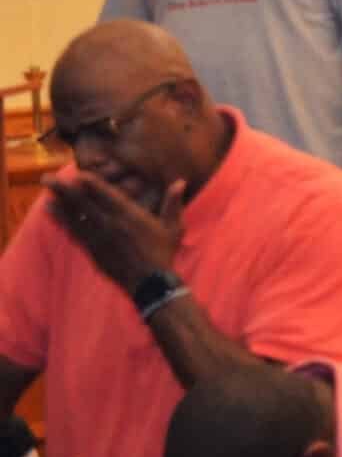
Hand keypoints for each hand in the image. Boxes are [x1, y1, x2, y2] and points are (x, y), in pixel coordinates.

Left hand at [44, 168, 184, 290]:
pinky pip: (73, 231)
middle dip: (64, 189)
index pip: (106, 195)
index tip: (77, 174)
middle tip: (47, 178)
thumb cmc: (163, 252)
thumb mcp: (174, 227)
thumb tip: (180, 182)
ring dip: (58, 201)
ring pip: (74, 215)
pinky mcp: (93, 249)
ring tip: (46, 189)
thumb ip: (173, 203)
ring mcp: (99, 237)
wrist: (151, 282)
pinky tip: (50, 211)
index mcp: (130, 215)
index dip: (90, 184)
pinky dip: (61, 219)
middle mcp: (111, 224)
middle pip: (83, 202)